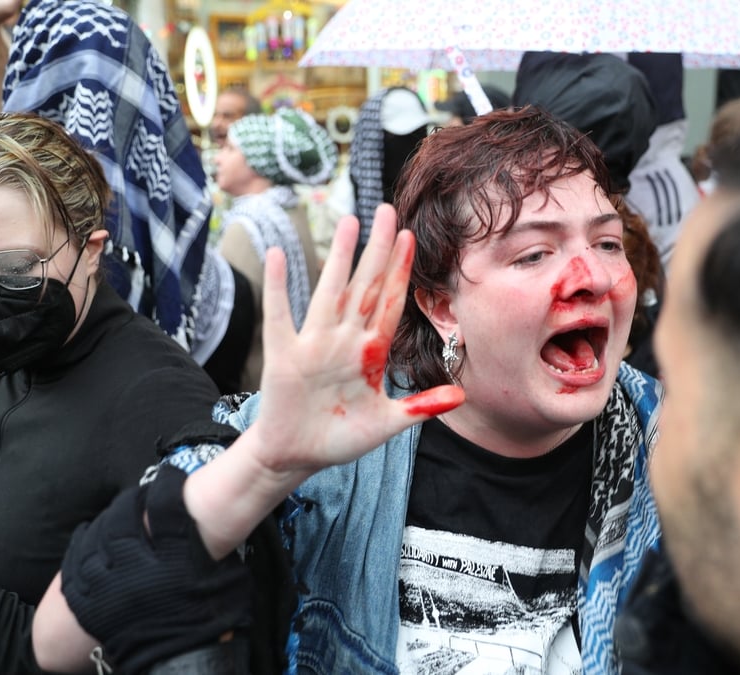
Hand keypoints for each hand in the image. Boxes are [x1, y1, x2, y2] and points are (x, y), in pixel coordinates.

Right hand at [250, 203, 464, 475]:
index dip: (400, 272)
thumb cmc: (340, 437)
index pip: (389, 303)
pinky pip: (280, 317)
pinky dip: (278, 288)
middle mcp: (344, 341)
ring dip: (339, 258)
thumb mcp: (387, 424)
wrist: (296, 456)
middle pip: (365, 286)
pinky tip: (278, 256)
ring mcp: (313, 345)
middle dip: (377, 250)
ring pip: (330, 292)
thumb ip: (421, 407)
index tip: (411, 238)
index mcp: (370, 353)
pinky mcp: (283, 357)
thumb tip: (462, 397)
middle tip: (387, 210)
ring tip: (348, 221)